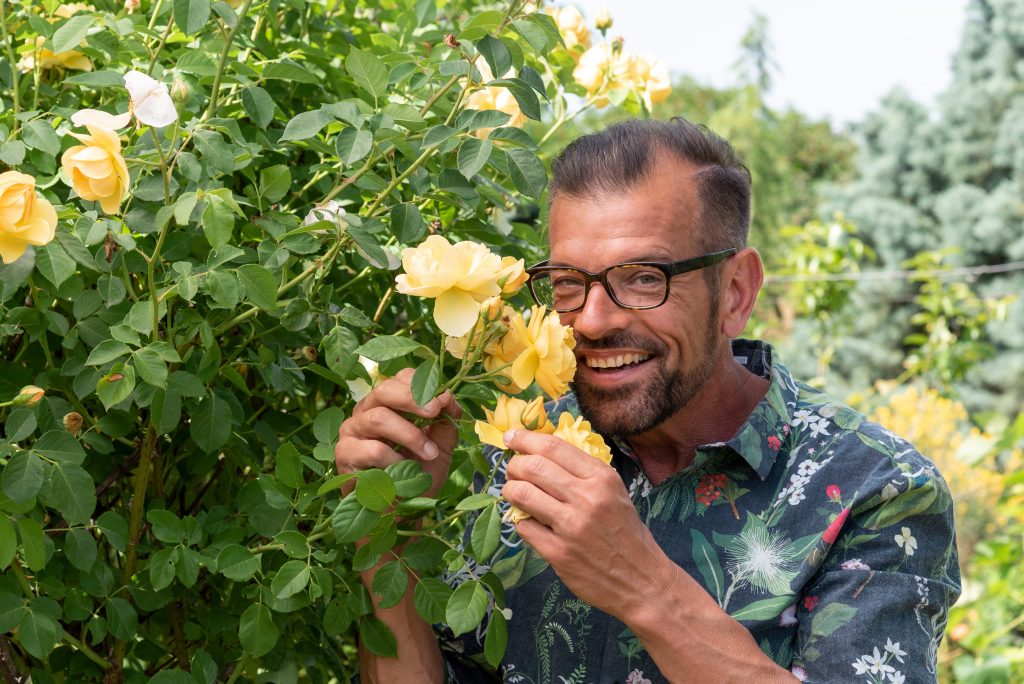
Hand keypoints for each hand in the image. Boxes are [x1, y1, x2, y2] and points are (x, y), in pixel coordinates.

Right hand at [335, 368, 460, 498]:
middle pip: (385, 389)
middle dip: (413, 399)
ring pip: (378, 417)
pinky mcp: (344, 455)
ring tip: (429, 453)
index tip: (442, 402)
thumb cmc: (417, 477)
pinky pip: (371, 449)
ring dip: (410, 434)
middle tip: (435, 411)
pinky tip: (402, 471)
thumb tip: (448, 396)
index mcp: (389, 403)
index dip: (422, 385)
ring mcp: (352, 431)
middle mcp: (367, 411)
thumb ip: (445, 423)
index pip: (400, 378)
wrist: (400, 514)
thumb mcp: (440, 448)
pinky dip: (394, 459)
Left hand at [502, 429, 671, 621]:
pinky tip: (529, 522)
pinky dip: (520, 520)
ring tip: (513, 493)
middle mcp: (586, 498)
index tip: (511, 437)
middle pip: (532, 467)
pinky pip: (524, 526)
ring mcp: (571, 526)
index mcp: (602, 478)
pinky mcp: (558, 553)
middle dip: (514, 465)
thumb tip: (541, 453)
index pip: (553, 447)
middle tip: (512, 470)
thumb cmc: (626, 533)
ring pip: (521, 493)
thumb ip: (582, 473)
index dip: (525, 439)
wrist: (642, 581)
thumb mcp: (613, 493)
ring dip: (510, 490)